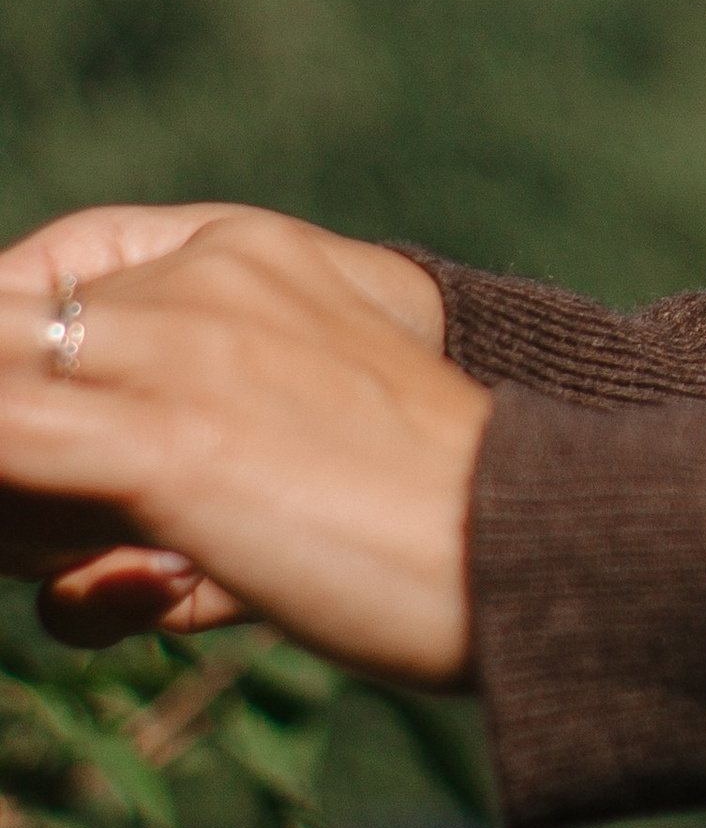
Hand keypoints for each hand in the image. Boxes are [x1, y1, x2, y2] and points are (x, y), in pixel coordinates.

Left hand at [0, 212, 488, 686]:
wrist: (531, 531)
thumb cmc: (434, 514)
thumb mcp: (317, 430)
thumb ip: (199, 464)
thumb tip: (83, 580)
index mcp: (251, 247)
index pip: (69, 262)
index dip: (19, 334)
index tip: (34, 422)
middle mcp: (205, 274)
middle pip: (17, 334)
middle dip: (23, 445)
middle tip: (54, 534)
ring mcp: (182, 347)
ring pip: (4, 397)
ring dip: (23, 515)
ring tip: (111, 570)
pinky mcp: (169, 441)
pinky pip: (7, 448)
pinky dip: (14, 522)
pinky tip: (99, 573)